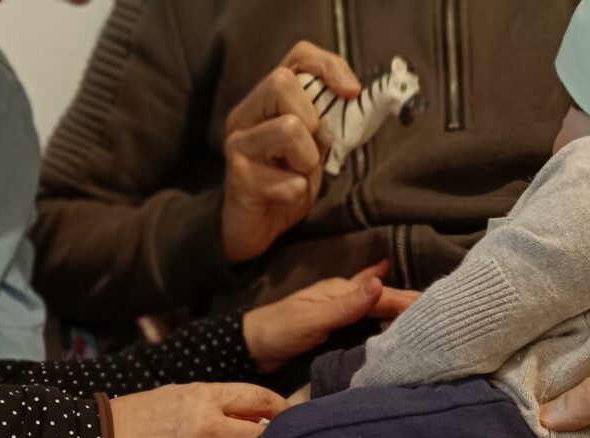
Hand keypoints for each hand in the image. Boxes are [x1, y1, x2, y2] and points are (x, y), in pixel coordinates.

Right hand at [222, 41, 360, 261]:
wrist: (255, 230)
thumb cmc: (285, 184)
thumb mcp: (313, 147)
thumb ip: (325, 121)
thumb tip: (352, 97)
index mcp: (265, 101)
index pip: (297, 56)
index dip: (328, 65)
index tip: (352, 92)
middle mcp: (245, 115)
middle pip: (282, 82)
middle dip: (311, 120)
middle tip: (310, 152)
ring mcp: (238, 145)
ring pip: (288, 127)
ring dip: (307, 159)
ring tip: (298, 176)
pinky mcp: (240, 177)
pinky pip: (287, 178)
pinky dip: (297, 191)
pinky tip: (286, 197)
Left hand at [243, 260, 420, 371]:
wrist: (252, 347)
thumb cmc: (279, 331)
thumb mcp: (314, 318)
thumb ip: (347, 304)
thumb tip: (381, 281)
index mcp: (340, 290)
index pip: (383, 295)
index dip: (409, 299)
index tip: (437, 305)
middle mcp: (343, 296)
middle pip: (383, 297)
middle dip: (410, 299)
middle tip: (441, 307)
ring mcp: (339, 310)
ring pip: (377, 305)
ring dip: (399, 306)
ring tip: (425, 310)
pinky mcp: (335, 325)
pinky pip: (367, 316)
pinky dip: (382, 311)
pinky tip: (390, 305)